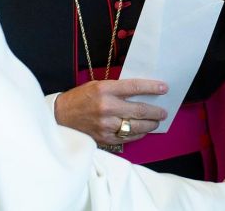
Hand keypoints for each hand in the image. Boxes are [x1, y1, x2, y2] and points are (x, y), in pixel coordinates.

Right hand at [53, 79, 167, 145]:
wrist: (60, 117)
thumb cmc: (80, 98)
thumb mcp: (97, 86)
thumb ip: (117, 89)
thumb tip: (140, 92)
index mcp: (104, 89)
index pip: (134, 87)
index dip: (152, 87)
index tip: (164, 88)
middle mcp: (106, 107)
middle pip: (139, 110)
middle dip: (155, 111)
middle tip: (163, 112)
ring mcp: (106, 125)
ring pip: (135, 126)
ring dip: (150, 124)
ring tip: (156, 122)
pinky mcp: (104, 138)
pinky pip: (127, 138)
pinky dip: (138, 134)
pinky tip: (143, 131)